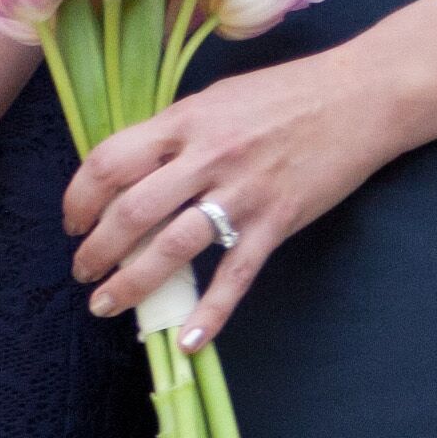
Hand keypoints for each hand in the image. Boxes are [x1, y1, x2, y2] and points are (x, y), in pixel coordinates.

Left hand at [64, 52, 404, 348]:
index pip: (109, 164)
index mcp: (185, 123)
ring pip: (172, 248)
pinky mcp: (277, 221)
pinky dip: (210, 314)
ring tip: (107, 305)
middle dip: (96, 250)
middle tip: (83, 271)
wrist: (363, 96)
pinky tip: (187, 343)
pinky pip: (236, 276)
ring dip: (132, 285)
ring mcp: (243, 193)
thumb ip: (172, 134)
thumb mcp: (216, 100)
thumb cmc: (286, 94)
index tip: (73, 222)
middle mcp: (208, 157)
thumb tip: (126, 171)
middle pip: (131, 212)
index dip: (78, 199)